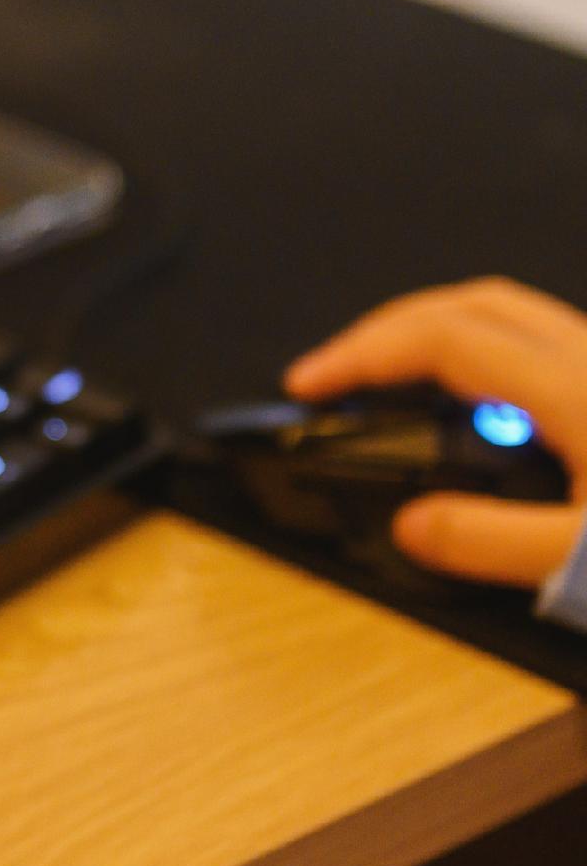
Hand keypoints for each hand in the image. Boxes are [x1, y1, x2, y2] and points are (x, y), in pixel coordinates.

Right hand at [284, 277, 586, 585]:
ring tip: (389, 376)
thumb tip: (410, 526)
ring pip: (509, 312)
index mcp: (576, 388)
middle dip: (387, 328)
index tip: (306, 385)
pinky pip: (539, 340)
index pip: (441, 339)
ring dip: (434, 331)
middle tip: (335, 371)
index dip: (360, 354)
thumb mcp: (584, 561)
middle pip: (470, 304)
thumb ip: (490, 543)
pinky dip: (480, 350)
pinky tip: (473, 404)